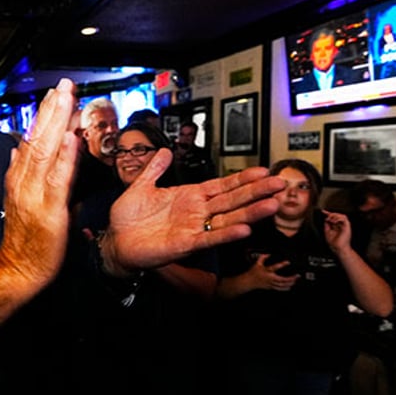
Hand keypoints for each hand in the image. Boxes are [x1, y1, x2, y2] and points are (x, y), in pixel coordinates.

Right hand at [0, 78, 78, 333]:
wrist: (18, 269)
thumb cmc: (24, 237)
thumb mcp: (20, 198)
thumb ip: (21, 172)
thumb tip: (20, 147)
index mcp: (19, 177)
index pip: (32, 139)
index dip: (44, 115)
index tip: (54, 93)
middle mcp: (25, 181)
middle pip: (39, 139)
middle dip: (52, 109)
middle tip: (64, 84)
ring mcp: (36, 194)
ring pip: (47, 152)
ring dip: (58, 124)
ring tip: (68, 100)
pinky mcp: (49, 210)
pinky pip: (58, 179)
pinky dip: (65, 157)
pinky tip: (72, 139)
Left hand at [101, 149, 284, 273]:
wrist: (115, 242)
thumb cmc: (127, 219)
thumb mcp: (141, 186)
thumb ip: (155, 169)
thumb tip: (164, 150)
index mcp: (188, 197)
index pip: (221, 185)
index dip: (242, 179)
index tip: (263, 170)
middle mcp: (195, 212)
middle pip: (232, 200)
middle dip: (257, 192)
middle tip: (280, 183)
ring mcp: (193, 228)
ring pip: (228, 218)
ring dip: (250, 212)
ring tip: (272, 204)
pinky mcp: (185, 244)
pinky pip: (210, 238)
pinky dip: (226, 233)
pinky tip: (244, 228)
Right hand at [250, 253, 298, 290]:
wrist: (249, 281)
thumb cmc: (253, 273)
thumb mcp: (257, 263)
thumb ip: (262, 258)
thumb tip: (268, 254)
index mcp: (266, 271)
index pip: (275, 267)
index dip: (282, 264)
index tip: (288, 262)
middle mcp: (269, 278)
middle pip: (282, 279)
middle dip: (290, 278)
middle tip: (297, 276)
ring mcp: (270, 283)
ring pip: (281, 285)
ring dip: (289, 283)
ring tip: (295, 281)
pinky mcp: (270, 287)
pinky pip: (279, 288)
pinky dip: (284, 288)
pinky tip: (289, 287)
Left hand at [322, 209, 350, 253]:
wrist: (338, 248)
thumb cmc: (333, 243)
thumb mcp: (327, 232)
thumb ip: (327, 225)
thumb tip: (326, 219)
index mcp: (337, 227)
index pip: (334, 218)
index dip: (329, 213)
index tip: (323, 211)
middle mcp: (341, 226)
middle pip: (338, 215)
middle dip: (332, 214)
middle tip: (327, 217)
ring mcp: (345, 226)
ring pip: (342, 215)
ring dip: (335, 216)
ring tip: (331, 220)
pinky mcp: (347, 227)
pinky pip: (344, 219)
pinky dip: (338, 218)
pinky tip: (334, 222)